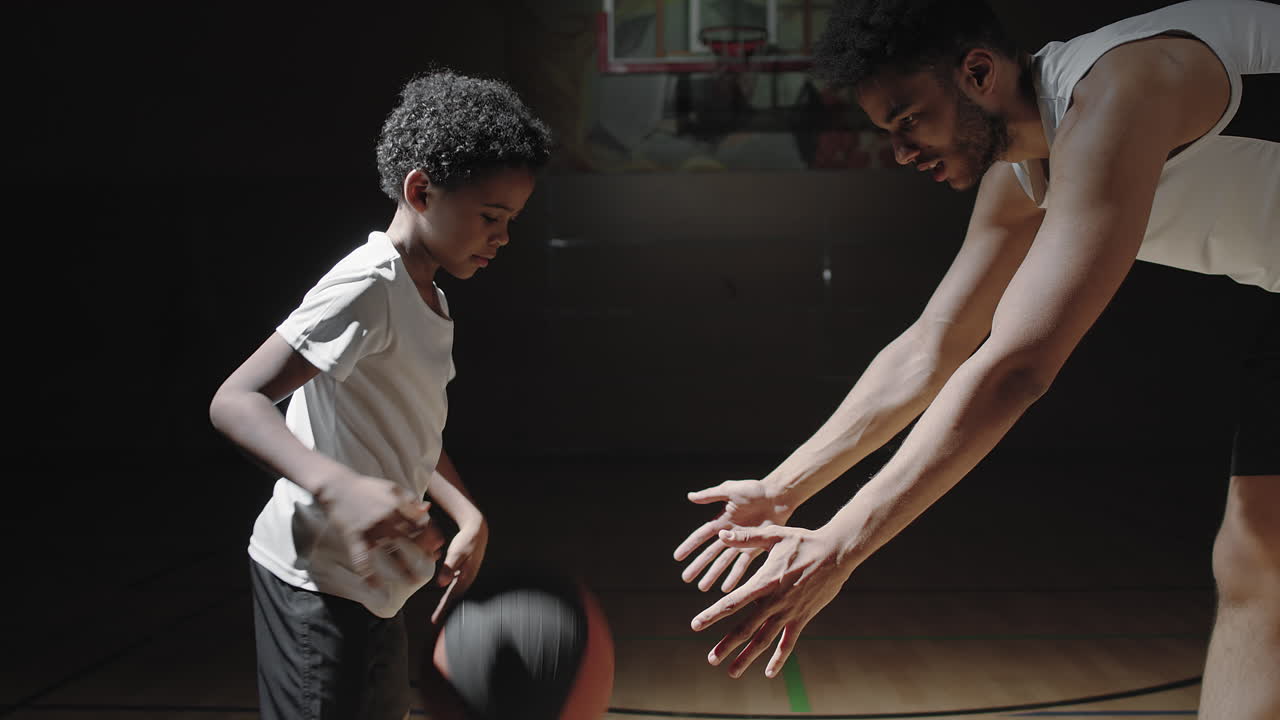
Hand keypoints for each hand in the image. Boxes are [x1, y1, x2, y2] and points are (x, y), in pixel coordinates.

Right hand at [313, 472, 433, 587]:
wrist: (337, 486)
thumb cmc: (367, 488)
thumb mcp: (392, 488)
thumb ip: (410, 499)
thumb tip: (428, 508)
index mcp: (397, 504)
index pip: (420, 522)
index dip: (430, 535)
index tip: (436, 546)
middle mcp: (386, 517)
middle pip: (409, 539)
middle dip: (422, 553)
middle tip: (430, 565)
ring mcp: (370, 528)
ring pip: (390, 551)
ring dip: (402, 568)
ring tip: (413, 582)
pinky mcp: (354, 537)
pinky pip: (362, 559)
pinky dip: (369, 575)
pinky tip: (377, 588)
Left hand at [431, 517, 488, 623]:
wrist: (478, 530)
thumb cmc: (467, 540)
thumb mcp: (457, 552)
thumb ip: (449, 567)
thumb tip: (441, 583)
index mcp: (466, 576)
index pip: (452, 596)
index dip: (444, 608)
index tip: (436, 619)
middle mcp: (467, 577)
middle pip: (454, 596)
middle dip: (445, 608)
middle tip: (435, 620)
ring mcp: (466, 574)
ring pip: (455, 591)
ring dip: (448, 601)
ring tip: (440, 611)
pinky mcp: (464, 570)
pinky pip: (456, 585)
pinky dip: (450, 592)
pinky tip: (445, 594)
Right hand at [674, 479, 793, 591]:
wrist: (777, 496)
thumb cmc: (754, 490)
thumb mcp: (730, 490)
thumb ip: (711, 495)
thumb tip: (690, 496)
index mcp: (721, 521)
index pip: (701, 536)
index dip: (689, 546)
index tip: (677, 557)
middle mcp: (729, 534)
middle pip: (710, 553)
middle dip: (698, 566)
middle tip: (686, 579)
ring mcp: (741, 543)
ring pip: (723, 562)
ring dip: (713, 574)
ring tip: (703, 588)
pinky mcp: (755, 548)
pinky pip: (742, 565)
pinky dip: (735, 576)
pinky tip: (727, 588)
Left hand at [690, 525, 854, 678]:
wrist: (836, 553)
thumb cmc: (803, 541)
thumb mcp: (774, 535)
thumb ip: (747, 538)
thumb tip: (721, 534)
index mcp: (765, 581)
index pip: (733, 602)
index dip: (713, 614)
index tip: (696, 625)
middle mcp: (775, 600)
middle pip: (746, 627)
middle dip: (727, 645)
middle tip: (711, 659)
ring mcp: (790, 612)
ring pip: (765, 639)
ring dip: (747, 656)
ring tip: (732, 672)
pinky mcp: (803, 617)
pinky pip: (789, 642)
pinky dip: (779, 658)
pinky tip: (769, 673)